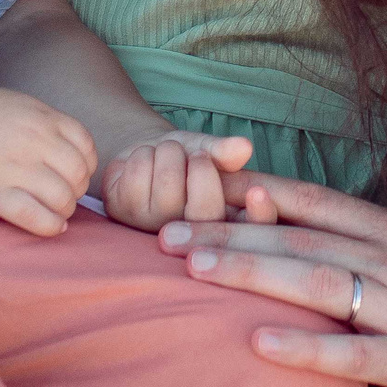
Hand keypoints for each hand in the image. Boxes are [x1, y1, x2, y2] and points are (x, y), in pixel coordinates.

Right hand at [0, 82, 97, 235]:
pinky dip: (49, 226)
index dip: (85, 167)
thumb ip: (48, 125)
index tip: (71, 175)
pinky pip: (34, 215)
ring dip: (63, 211)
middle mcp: (33, 140)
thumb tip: (73, 153)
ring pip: (62, 198)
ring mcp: (12, 167)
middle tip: (60, 197)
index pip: (87, 149)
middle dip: (75, 192)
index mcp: (42, 118)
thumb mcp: (20, 105)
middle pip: (78, 176)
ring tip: (51, 211)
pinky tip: (50, 226)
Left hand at [96, 131, 263, 230]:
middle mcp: (196, 240)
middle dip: (200, 163)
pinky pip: (138, 175)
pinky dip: (141, 156)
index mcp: (226, 225)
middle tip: (195, 155)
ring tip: (166, 158)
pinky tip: (142, 166)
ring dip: (166, 153)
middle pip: (205, 208)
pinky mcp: (126, 219)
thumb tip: (245, 147)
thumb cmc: (185, 158)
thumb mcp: (208, 150)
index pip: (254, 232)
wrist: (145, 157)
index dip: (260, 216)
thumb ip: (225, 153)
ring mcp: (158, 233)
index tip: (258, 194)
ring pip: (169, 180)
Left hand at [162, 172, 386, 386]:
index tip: (204, 186)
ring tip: (190, 269)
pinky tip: (257, 343)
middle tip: (164, 231)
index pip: (317, 204)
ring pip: (313, 284)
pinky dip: (303, 347)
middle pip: (298, 240)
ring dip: (247, 274)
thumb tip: (348, 237)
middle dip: (228, 234)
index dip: (257, 196)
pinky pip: (351, 353)